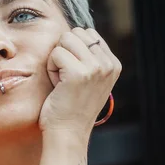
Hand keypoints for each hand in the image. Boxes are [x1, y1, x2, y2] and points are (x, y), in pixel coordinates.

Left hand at [39, 28, 120, 147]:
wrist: (67, 133)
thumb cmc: (71, 106)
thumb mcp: (90, 78)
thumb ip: (90, 56)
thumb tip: (79, 31)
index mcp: (114, 64)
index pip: (87, 33)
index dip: (73, 51)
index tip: (75, 75)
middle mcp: (109, 64)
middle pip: (75, 33)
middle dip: (64, 52)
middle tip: (66, 78)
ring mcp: (96, 68)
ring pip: (65, 40)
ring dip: (56, 59)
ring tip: (62, 81)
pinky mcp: (79, 73)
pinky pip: (55, 53)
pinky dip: (50, 68)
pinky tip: (58, 85)